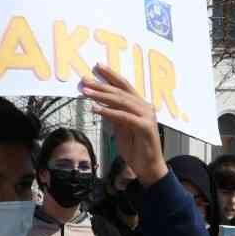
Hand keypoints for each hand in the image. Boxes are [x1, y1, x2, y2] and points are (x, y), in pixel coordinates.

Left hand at [80, 65, 167, 187]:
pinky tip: (96, 109)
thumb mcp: (121, 130)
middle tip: (85, 80)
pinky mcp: (145, 127)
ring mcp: (146, 116)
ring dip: (102, 96)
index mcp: (140, 106)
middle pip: (121, 91)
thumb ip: (114, 117)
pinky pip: (124, 117)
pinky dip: (109, 112)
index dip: (111, 76)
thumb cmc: (136, 150)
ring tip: (86, 92)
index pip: (124, 86)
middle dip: (101, 85)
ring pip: (121, 101)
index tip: (97, 67)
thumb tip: (101, 106)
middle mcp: (145, 107)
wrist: (149, 169)